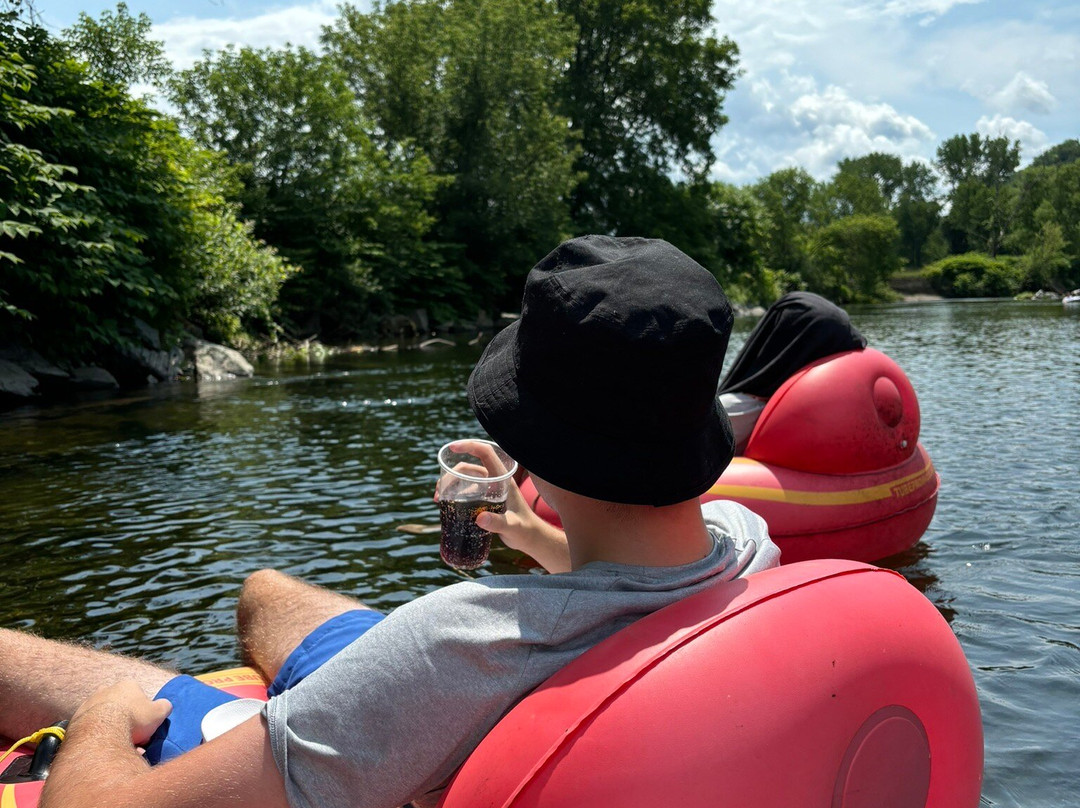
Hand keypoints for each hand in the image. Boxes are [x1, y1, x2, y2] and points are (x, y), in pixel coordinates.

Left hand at [72, 681, 172, 746]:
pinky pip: (90, 730)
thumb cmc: (133, 720)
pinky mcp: (75, 721)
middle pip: (119, 707)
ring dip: (110, 730)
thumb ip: (164, 707)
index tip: (145, 727)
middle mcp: (105, 690)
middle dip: (125, 720)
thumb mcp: (159, 713)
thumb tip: (164, 706)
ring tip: (117, 747)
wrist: (99, 735)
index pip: (138, 696)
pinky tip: (103, 749)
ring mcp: (88, 705)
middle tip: (131, 738)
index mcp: (126, 685)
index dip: (144, 712)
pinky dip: (97, 738)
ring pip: (103, 719)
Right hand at [440, 441, 569, 570]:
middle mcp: (494, 480)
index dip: (469, 446)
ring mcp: (488, 490)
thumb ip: (499, 523)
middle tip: (439, 494)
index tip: (452, 448)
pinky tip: (445, 505)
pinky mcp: (484, 500)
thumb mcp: (512, 527)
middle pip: (468, 468)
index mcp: (503, 479)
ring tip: (438, 499)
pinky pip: (465, 491)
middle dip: (450, 476)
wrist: (530, 539)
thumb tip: (480, 518)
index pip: (486, 453)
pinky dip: (453, 494)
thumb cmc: (525, 531)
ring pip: (464, 479)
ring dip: (449, 485)